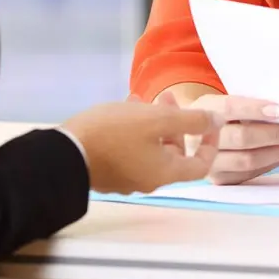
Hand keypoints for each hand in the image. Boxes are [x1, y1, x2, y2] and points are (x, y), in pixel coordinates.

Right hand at [61, 101, 222, 194]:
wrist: (62, 153)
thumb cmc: (113, 134)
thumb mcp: (157, 119)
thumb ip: (191, 120)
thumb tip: (216, 121)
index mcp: (165, 173)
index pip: (201, 165)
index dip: (209, 142)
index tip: (207, 122)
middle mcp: (148, 180)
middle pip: (174, 153)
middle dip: (176, 123)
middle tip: (167, 98)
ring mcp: (126, 178)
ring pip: (150, 147)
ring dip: (153, 122)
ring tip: (143, 98)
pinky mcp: (107, 171)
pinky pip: (130, 149)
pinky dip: (135, 129)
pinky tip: (125, 107)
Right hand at [153, 88, 278, 184]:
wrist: (190, 136)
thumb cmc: (219, 114)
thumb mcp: (223, 101)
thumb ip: (246, 102)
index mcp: (202, 110)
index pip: (229, 108)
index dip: (253, 109)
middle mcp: (200, 138)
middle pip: (242, 138)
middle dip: (276, 135)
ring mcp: (208, 162)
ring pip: (248, 161)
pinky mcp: (219, 179)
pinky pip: (250, 174)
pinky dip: (273, 163)